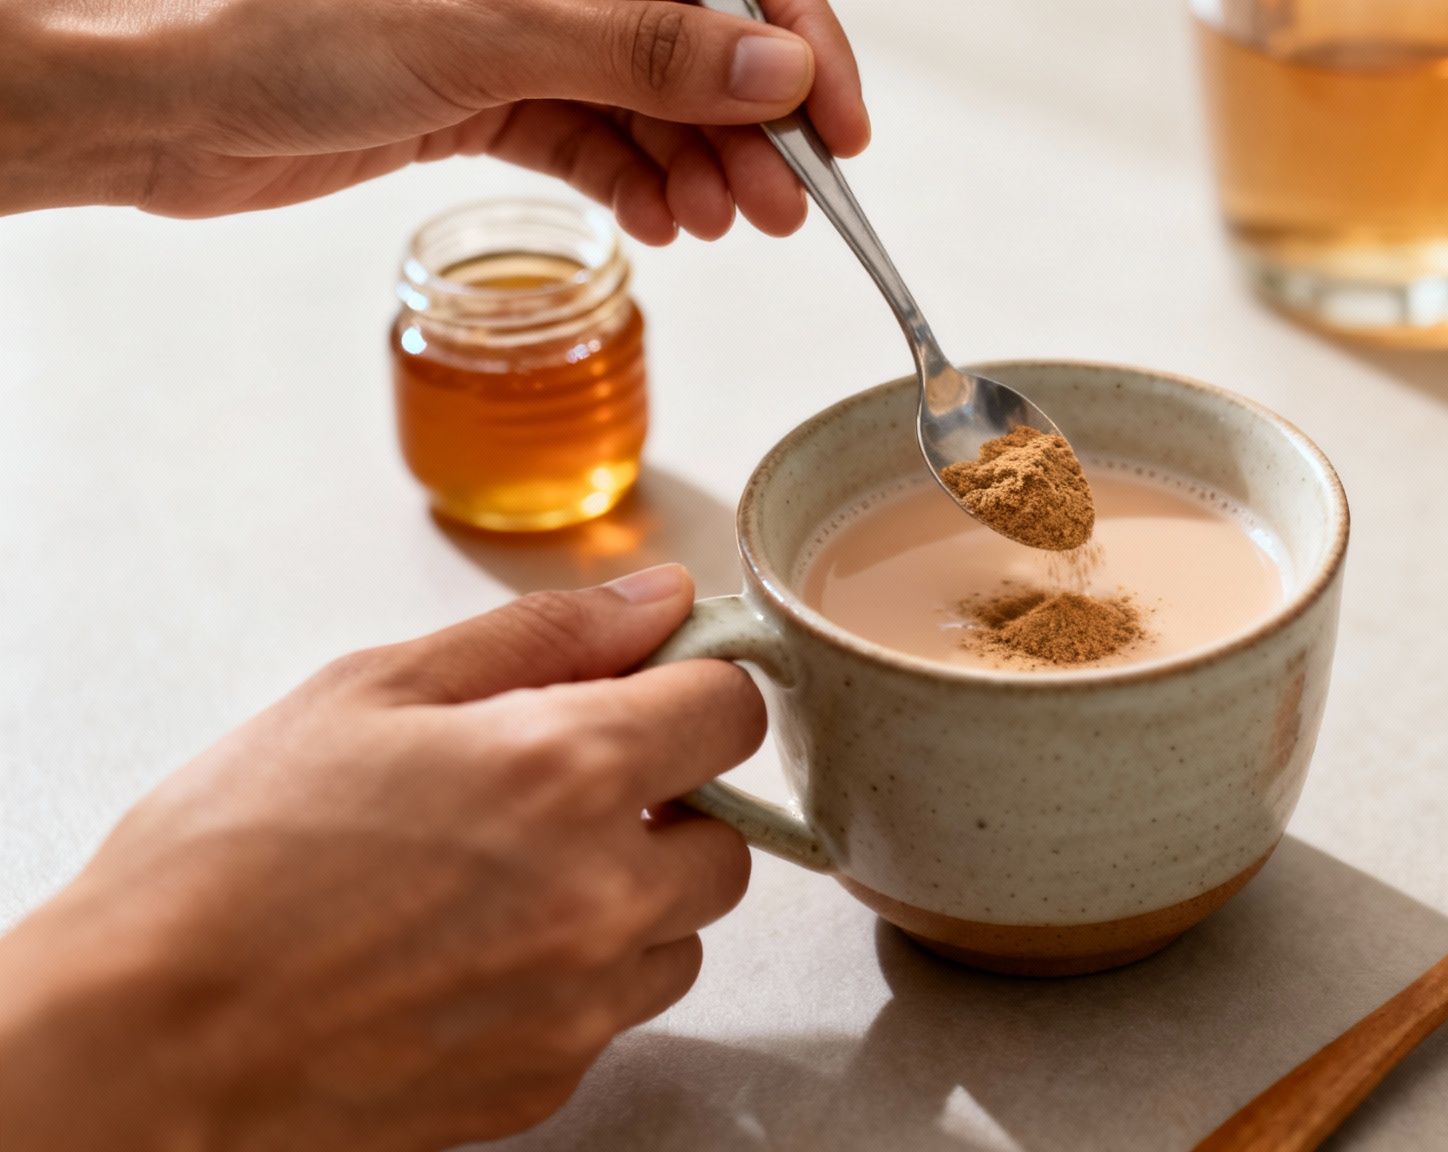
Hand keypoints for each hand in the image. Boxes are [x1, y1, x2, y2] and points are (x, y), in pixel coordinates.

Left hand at [0, 0, 868, 241]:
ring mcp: (515, 36)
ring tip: (719, 225)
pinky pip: (591, 141)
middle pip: (696, 44)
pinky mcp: (481, 98)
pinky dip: (634, 185)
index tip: (834, 128)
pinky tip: (660, 224)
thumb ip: (641, 46)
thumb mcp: (487, 32)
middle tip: (782, 206)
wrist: (156, 99)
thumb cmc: (279, 28)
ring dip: (698, 166)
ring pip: (650, 101)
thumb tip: (773, 65)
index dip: (794, 45)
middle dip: (750, 127)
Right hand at [0, 565, 763, 1150]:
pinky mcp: (549, 1080)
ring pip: (680, 935)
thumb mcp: (372, 690)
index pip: (730, 712)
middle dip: (663, 809)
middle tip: (556, 799)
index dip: (691, 691)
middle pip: (727, 839)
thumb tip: (658, 601)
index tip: (649, 696)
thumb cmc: (231, 860)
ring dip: (630, 901)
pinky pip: (614, 1013)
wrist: (147, 1036)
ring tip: (504, 884)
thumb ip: (543, 635)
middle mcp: (602, 892)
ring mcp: (583, 1000)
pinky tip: (473, 957)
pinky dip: (575, 981)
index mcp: (566, 770)